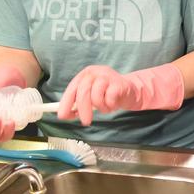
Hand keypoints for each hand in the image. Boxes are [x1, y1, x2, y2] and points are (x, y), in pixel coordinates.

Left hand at [58, 64, 184, 125]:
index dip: (66, 103)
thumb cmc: (108, 94)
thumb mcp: (91, 96)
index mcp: (85, 74)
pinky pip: (109, 99)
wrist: (131, 90)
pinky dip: (110, 105)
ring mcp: (107, 76)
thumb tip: (63, 114)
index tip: (63, 116)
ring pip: (96, 97)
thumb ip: (78, 102)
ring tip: (106, 107)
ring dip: (101, 107)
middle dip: (83, 110)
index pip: (72, 89)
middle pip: (83, 92)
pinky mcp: (119, 83)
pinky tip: (114, 103)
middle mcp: (95, 72)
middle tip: (86, 122)